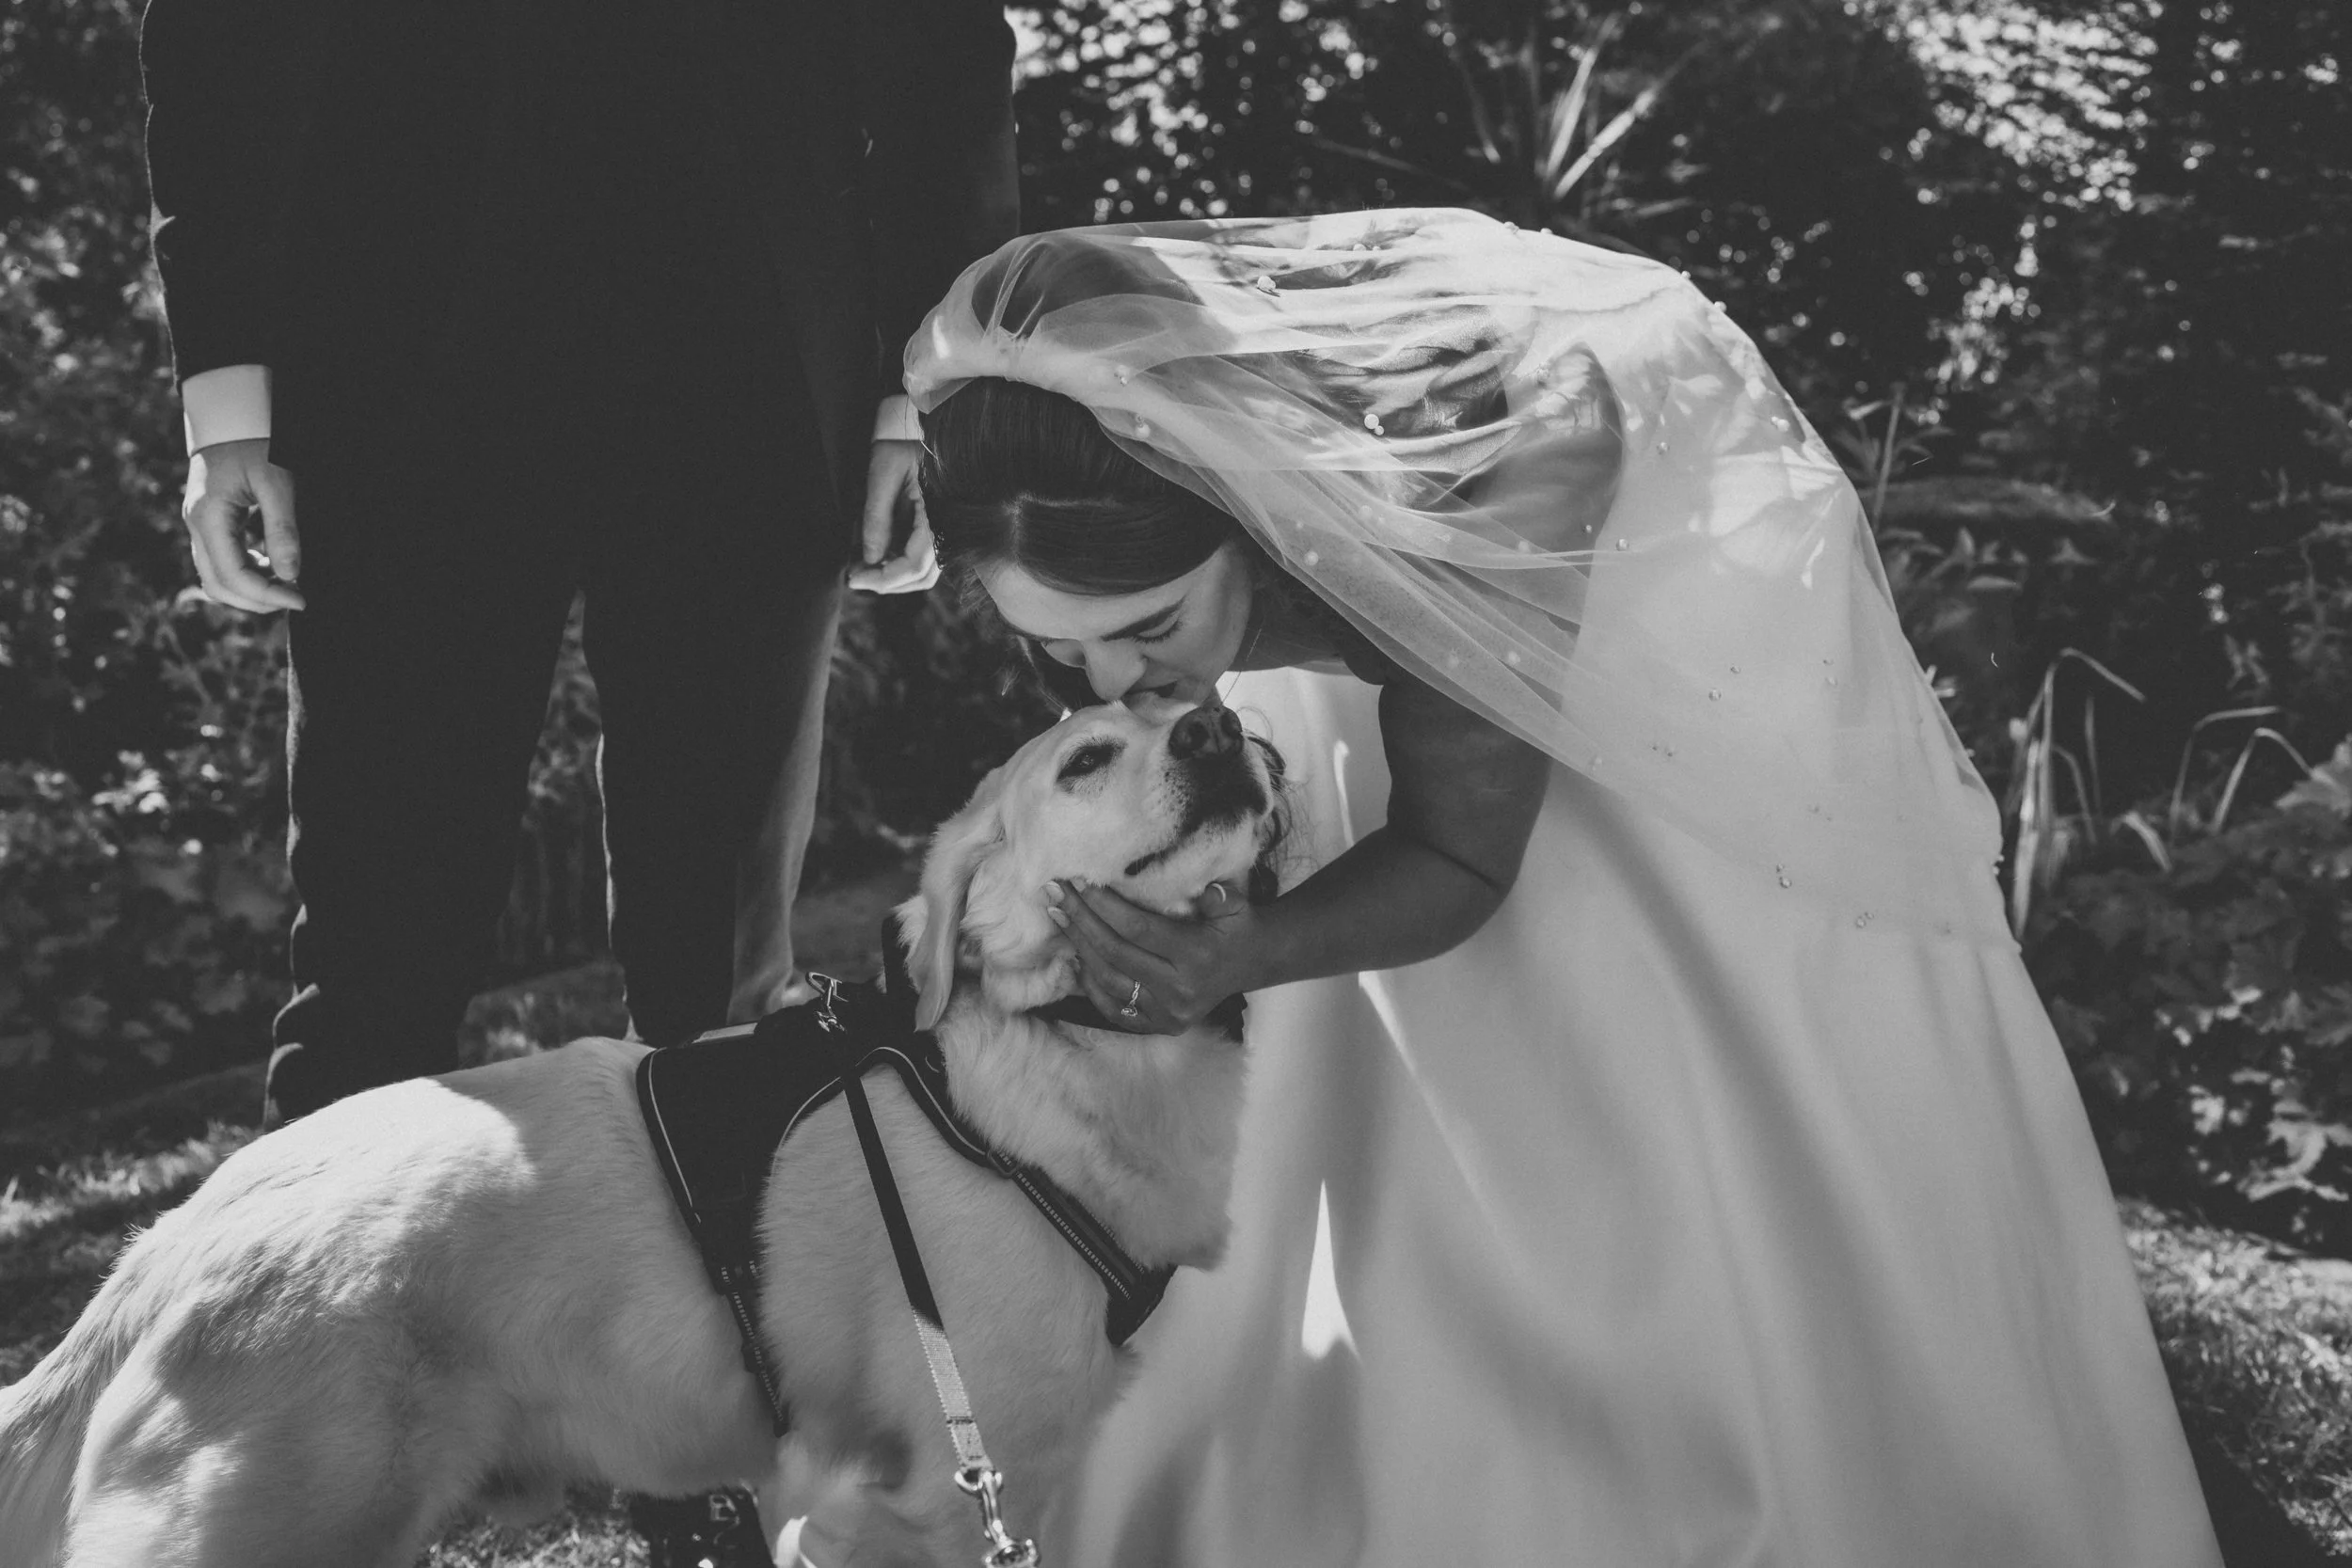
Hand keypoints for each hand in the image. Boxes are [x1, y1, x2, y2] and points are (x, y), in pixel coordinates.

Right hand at [182, 438, 303, 612]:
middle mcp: (197, 525)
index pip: (233, 576)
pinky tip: (276, 568)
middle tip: (296, 599)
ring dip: (251, 589)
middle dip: (257, 600)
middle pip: (219, 585)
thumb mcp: (276, 483)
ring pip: (218, 577)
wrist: (231, 418)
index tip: (301, 600)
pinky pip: (223, 561)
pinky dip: (248, 573)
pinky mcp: (209, 523)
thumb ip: (282, 529)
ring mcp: (199, 525)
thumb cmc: (255, 443)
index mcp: (208, 518)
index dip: (267, 595)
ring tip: (289, 586)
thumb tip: (290, 574)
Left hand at [847, 438, 938, 593]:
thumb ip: (876, 518)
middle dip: (887, 582)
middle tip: (856, 576)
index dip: (884, 578)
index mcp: (939, 515)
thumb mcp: (883, 475)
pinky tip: (877, 556)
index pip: (915, 565)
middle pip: (922, 576)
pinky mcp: (937, 529)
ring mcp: (945, 531)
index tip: (855, 578)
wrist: (915, 430)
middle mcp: (948, 529)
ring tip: (863, 568)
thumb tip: (870, 559)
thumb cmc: (902, 445)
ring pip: (924, 572)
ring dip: (893, 577)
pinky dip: (899, 564)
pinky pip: (922, 559)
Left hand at [1044, 879, 1257, 1033]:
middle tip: (1055, 893)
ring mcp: (1167, 1013)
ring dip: (1078, 947)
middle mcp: (1179, 990)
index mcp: (1197, 957)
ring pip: (1108, 980)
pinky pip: (1113, 1008)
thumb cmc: (1236, 926)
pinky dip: (1090, 984)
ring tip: (1059, 916)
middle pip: (1114, 953)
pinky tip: (1074, 956)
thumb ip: (1219, 896)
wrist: (1251, 963)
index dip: (1103, 905)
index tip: (1080, 881)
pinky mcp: (1159, 1025)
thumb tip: (1203, 889)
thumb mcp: (1237, 905)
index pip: (1137, 929)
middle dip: (1080, 920)